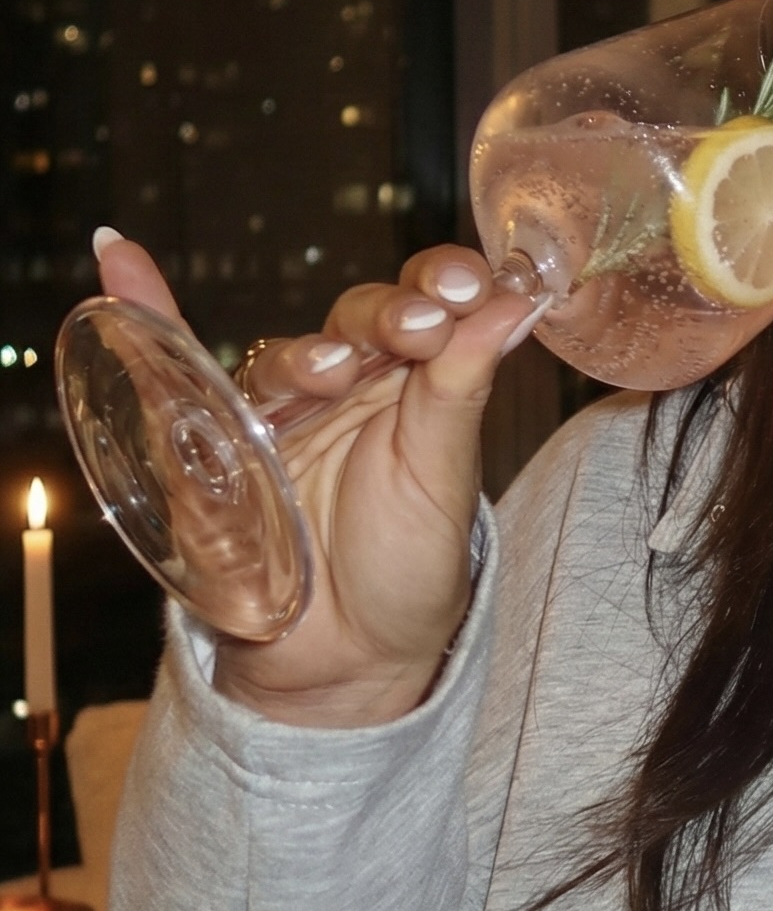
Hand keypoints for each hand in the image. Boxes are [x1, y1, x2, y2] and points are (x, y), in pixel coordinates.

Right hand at [95, 229, 537, 726]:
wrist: (350, 654)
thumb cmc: (409, 565)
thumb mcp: (446, 477)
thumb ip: (464, 388)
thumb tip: (516, 304)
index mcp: (420, 383)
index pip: (431, 303)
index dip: (445, 285)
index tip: (468, 288)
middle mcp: (353, 384)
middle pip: (361, 318)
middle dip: (387, 315)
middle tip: (416, 329)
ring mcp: (281, 410)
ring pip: (287, 354)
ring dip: (308, 353)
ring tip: (334, 371)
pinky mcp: (215, 442)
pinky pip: (172, 368)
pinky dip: (141, 306)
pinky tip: (118, 256)